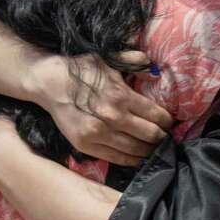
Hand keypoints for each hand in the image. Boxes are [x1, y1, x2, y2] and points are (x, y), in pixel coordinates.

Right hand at [32, 51, 172, 166]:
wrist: (50, 83)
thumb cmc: (81, 70)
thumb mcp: (109, 60)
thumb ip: (134, 63)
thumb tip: (155, 73)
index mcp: (121, 96)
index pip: (155, 115)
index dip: (167, 121)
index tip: (169, 123)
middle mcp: (112, 117)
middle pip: (149, 135)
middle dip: (161, 137)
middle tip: (165, 137)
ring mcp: (99, 134)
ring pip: (135, 149)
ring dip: (149, 150)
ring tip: (155, 148)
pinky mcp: (86, 146)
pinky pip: (116, 158)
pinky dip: (131, 159)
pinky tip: (139, 157)